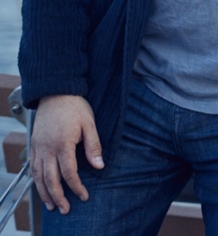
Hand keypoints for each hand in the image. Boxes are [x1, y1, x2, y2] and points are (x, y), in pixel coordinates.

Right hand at [29, 95, 103, 213]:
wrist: (56, 92)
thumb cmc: (75, 107)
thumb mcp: (90, 123)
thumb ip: (94, 146)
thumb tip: (99, 166)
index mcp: (62, 144)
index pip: (69, 172)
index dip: (76, 187)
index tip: (84, 196)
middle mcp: (47, 148)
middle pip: (50, 179)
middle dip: (58, 197)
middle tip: (65, 210)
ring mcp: (38, 147)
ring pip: (38, 176)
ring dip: (44, 192)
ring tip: (51, 205)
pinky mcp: (34, 144)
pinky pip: (32, 167)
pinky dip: (36, 180)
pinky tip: (41, 187)